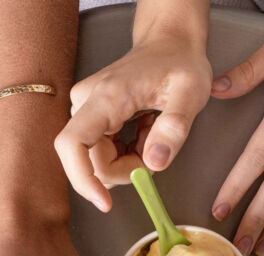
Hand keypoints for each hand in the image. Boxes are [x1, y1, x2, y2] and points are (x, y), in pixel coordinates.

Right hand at [54, 34, 212, 210]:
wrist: (170, 44)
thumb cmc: (180, 64)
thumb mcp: (191, 94)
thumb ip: (174, 128)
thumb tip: (154, 163)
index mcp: (106, 97)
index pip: (72, 144)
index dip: (82, 179)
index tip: (104, 202)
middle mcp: (86, 103)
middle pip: (92, 162)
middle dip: (126, 171)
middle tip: (157, 151)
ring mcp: (86, 110)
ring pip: (99, 161)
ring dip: (129, 162)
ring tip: (153, 134)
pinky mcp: (91, 118)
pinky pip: (104, 154)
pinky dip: (127, 155)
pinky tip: (143, 134)